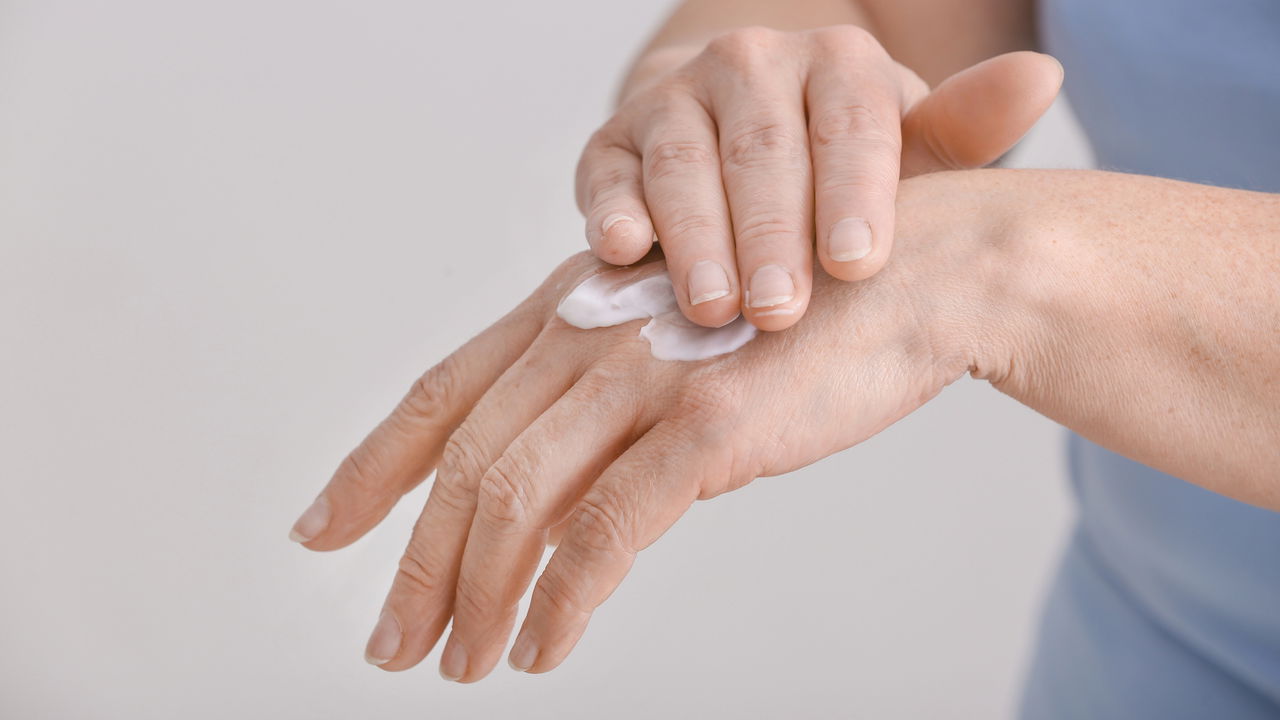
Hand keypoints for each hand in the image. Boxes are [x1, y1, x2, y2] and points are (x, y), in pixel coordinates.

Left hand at [290, 170, 1016, 679]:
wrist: (915, 276)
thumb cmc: (801, 319)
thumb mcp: (680, 351)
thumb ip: (609, 417)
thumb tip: (557, 517)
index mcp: (574, 309)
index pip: (444, 393)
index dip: (373, 465)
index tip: (320, 530)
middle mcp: (590, 333)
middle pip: (465, 463)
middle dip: (415, 563)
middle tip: (390, 644)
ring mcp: (644, 374)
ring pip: (517, 502)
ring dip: (474, 595)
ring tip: (460, 663)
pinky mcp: (706, 425)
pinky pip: (603, 534)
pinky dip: (560, 602)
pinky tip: (540, 650)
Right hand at [576, 25, 1060, 330]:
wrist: (737, 150)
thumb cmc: (835, 175)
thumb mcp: (904, 157)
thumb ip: (961, 131)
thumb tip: (1043, 79)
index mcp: (836, 64)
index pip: (851, 121)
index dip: (853, 193)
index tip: (858, 265)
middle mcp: (751, 65)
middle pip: (762, 147)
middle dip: (769, 233)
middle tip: (780, 312)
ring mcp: (674, 99)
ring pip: (682, 162)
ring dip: (696, 237)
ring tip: (711, 309)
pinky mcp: (611, 142)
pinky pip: (607, 174)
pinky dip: (611, 212)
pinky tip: (620, 254)